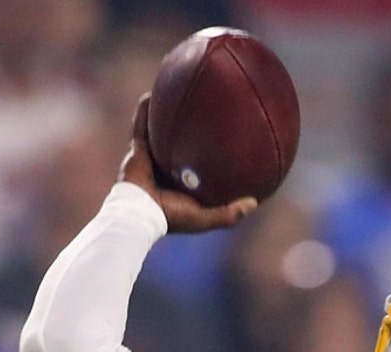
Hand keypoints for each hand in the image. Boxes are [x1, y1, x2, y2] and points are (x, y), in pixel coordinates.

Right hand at [120, 93, 257, 232]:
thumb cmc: (171, 217)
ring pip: (157, 130)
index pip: (196, 165)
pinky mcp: (135, 151)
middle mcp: (164, 168)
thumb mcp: (205, 217)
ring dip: (163, 114)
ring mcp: (149, 158)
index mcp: (179, 183)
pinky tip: (152, 94)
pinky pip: (140, 126)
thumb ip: (229, 213)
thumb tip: (255, 202)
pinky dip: (144, 111)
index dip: (206, 153)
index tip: (224, 140)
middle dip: (186, 128)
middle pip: (177, 142)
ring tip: (174, 93)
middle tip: (202, 109)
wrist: (139, 214)